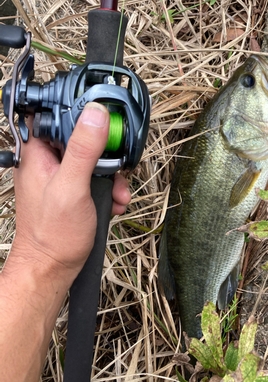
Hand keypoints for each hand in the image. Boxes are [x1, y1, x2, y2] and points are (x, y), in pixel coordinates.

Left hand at [10, 102, 130, 281]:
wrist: (53, 268)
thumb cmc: (52, 234)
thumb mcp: (72, 187)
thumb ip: (84, 150)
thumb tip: (96, 115)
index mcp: (38, 153)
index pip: (55, 115)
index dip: (79, 113)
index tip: (102, 120)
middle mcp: (48, 161)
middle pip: (82, 137)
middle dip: (105, 153)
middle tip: (114, 167)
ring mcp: (62, 176)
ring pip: (93, 159)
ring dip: (111, 175)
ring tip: (116, 191)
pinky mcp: (74, 190)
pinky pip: (95, 178)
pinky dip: (108, 188)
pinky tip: (113, 202)